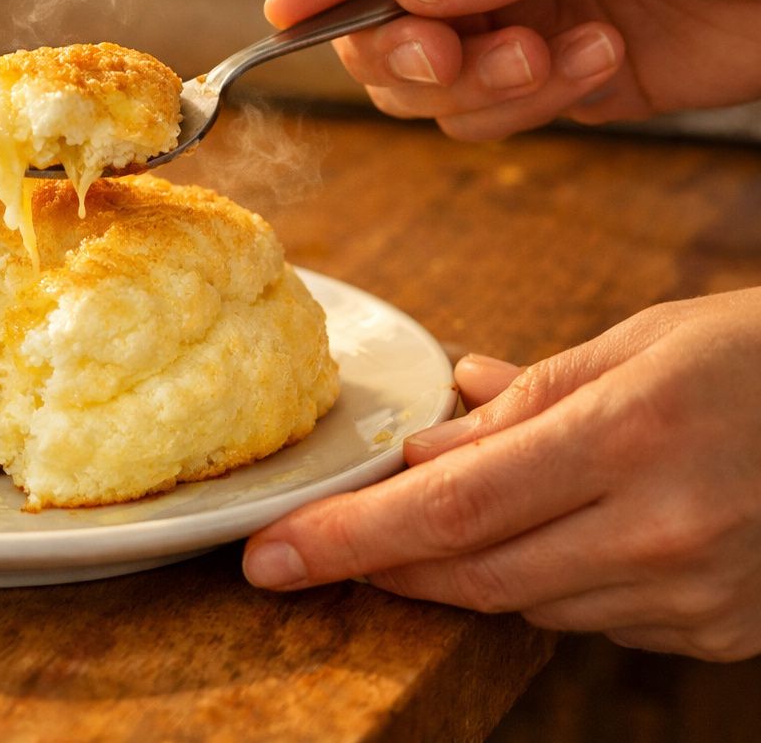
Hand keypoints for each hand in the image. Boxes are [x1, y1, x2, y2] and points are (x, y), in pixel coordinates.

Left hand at [241, 288, 760, 660]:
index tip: (268, 559)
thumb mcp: (631, 348)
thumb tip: (424, 457)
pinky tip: (554, 535)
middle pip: (471, 574)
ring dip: (460, 569)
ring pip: (524, 604)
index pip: (449, 511)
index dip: (347, 539)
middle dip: (378, 564)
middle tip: (306, 552)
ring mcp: (696, 595)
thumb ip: (520, 407)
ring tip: (438, 518)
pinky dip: (544, 583)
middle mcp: (660, 530)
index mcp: (627, 439)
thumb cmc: (753, 358)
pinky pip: (590, 620)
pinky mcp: (720, 632)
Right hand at [266, 0, 760, 139]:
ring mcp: (526, 7)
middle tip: (449, 58)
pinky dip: (533, 105)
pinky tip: (601, 65)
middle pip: (384, 8)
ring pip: (431, 75)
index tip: (288, 15)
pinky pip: (498, 111)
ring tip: (560, 59)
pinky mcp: (561, 69)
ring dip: (479, 86)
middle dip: (402, 46)